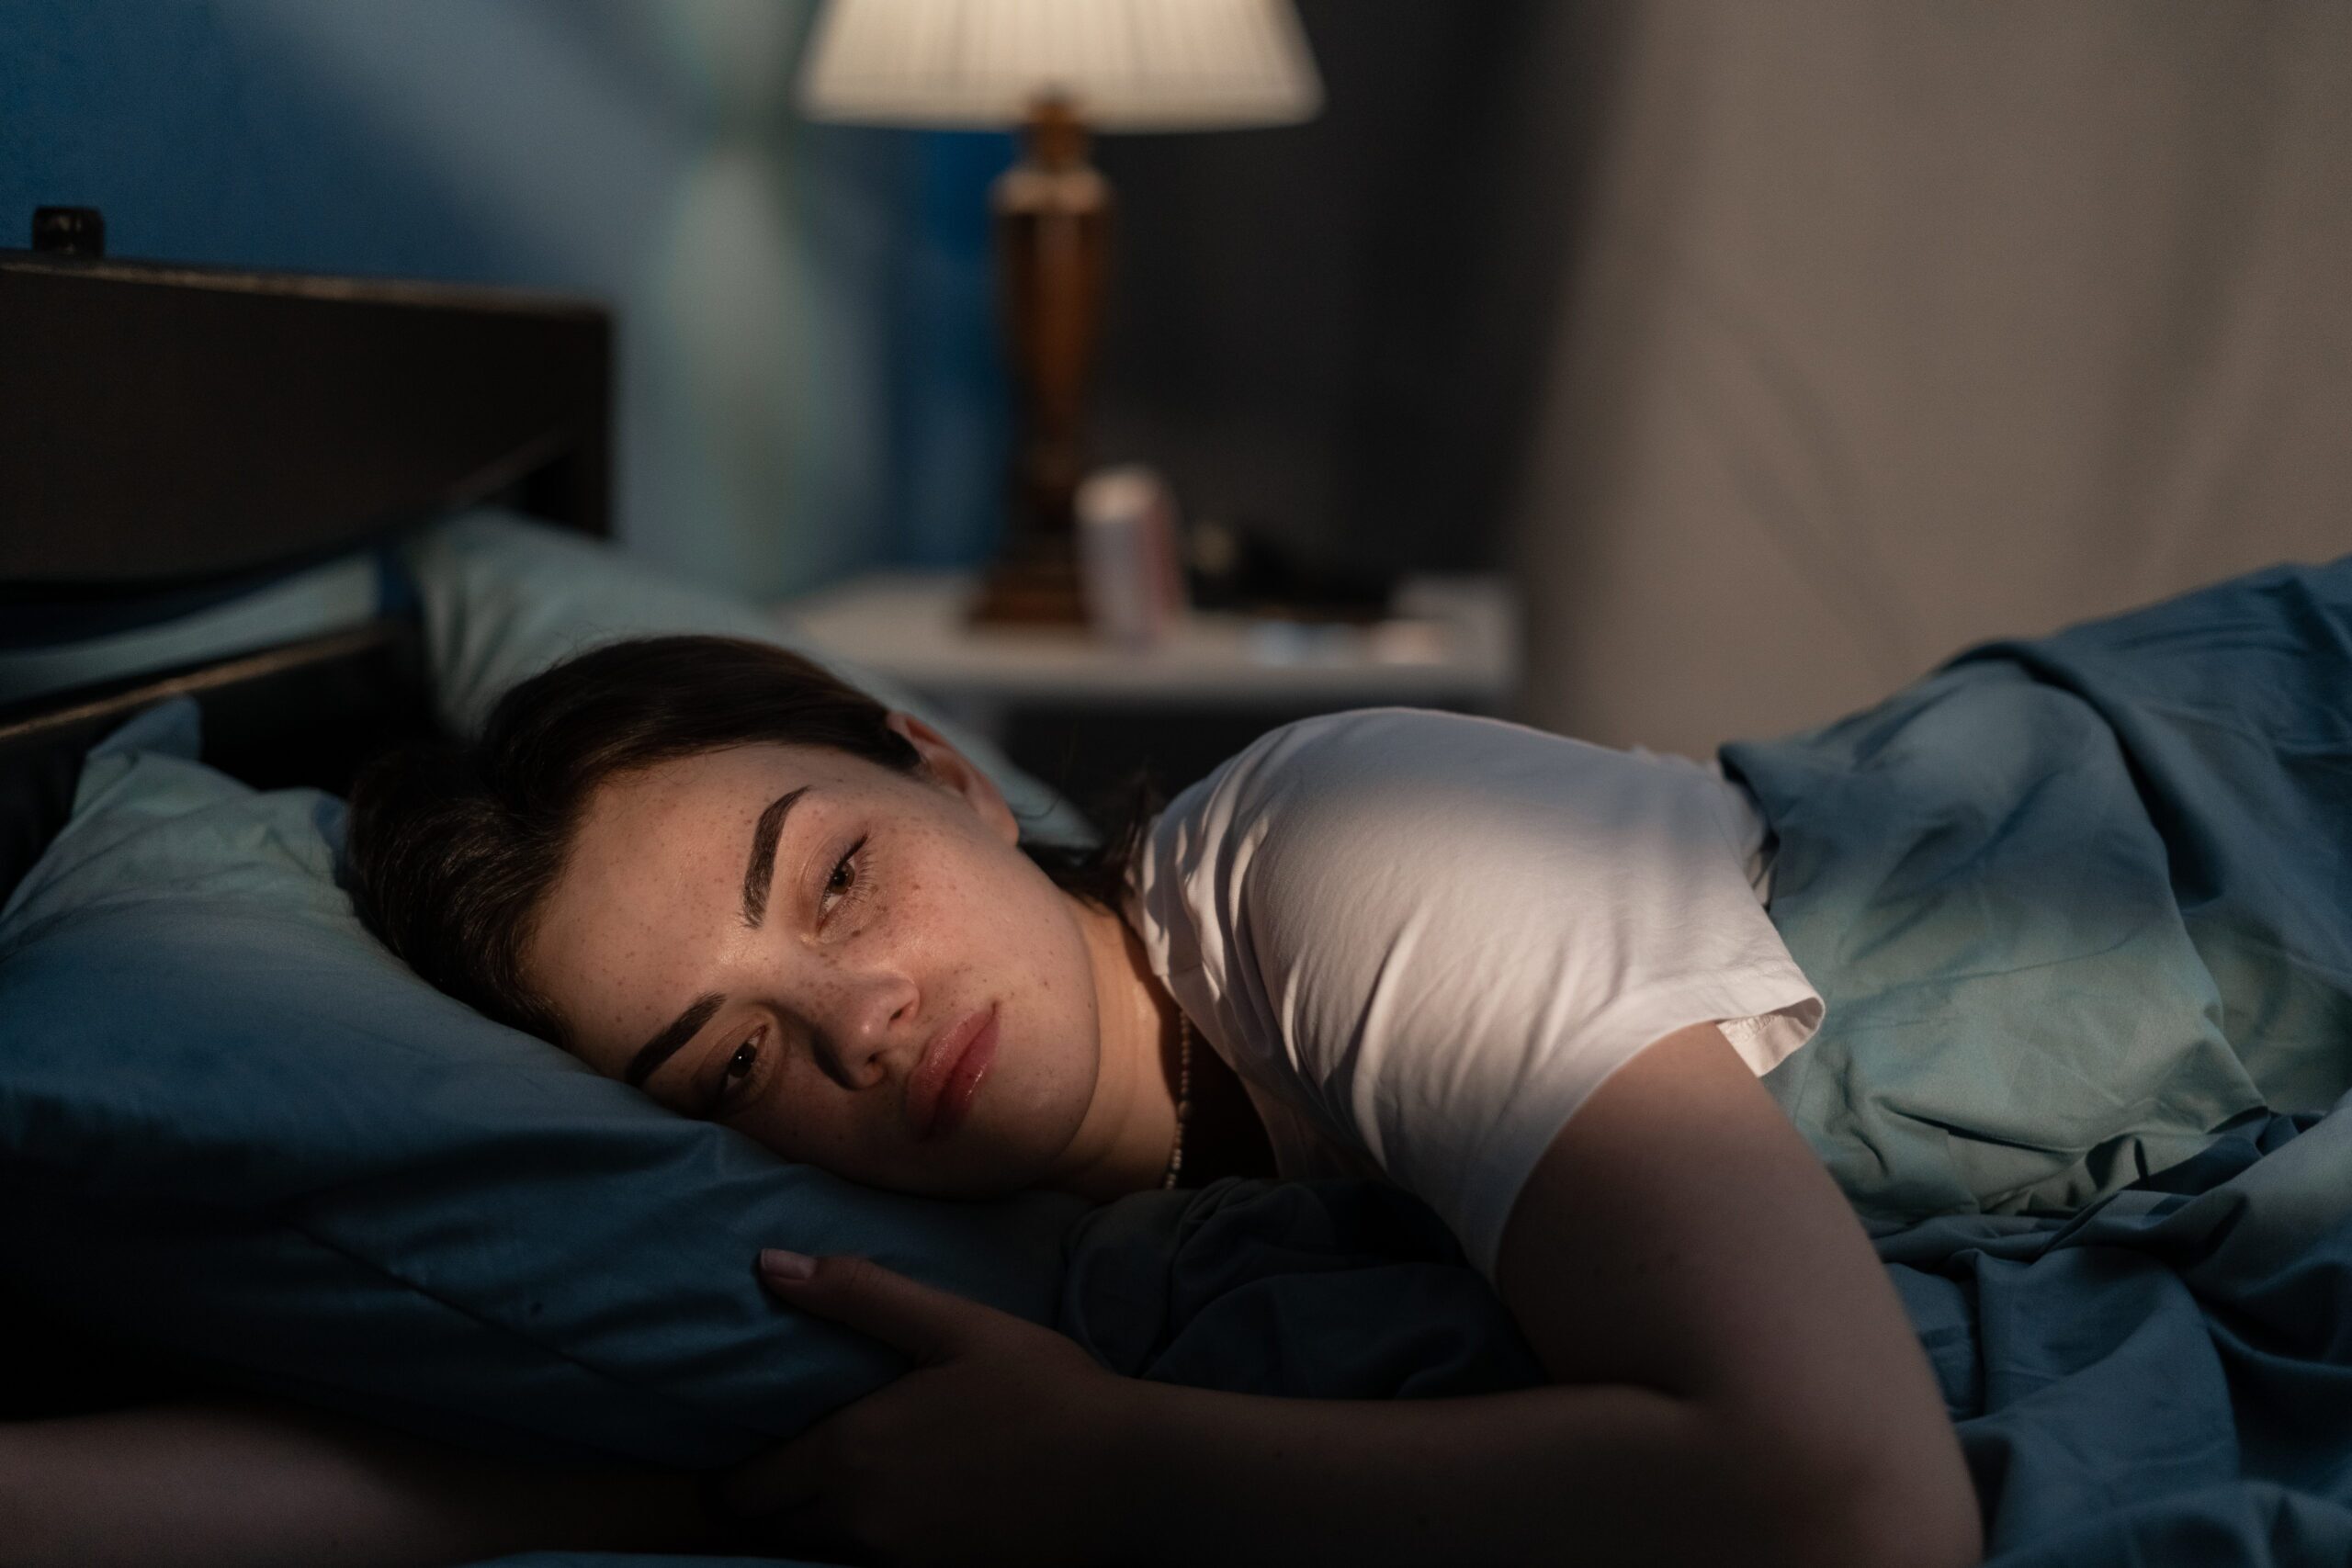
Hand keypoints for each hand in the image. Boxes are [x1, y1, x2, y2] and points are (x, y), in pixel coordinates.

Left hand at [720, 1249, 1134, 1567]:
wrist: (1123, 1476)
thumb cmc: (1041, 1387)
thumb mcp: (952, 1324)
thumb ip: (858, 1295)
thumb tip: (769, 1264)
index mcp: (850, 1452)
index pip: (747, 1490)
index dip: (732, 1476)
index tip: (739, 1452)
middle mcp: (859, 1521)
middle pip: (773, 1532)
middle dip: (763, 1505)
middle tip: (777, 1468)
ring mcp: (896, 1561)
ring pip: (815, 1554)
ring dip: (810, 1526)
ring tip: (829, 1484)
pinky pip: (866, 1567)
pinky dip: (859, 1545)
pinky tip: (892, 1509)